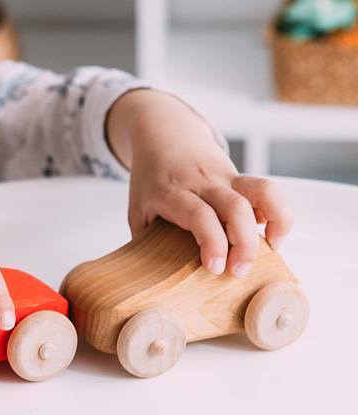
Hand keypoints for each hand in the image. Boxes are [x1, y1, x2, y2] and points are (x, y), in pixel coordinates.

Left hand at [129, 143, 292, 276]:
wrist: (163, 133)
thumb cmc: (150, 179)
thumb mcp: (137, 208)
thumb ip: (146, 241)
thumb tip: (155, 281)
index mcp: (172, 191)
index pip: (199, 215)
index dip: (212, 242)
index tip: (215, 268)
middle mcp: (203, 182)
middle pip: (236, 208)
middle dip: (244, 244)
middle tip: (239, 272)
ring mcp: (225, 176)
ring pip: (262, 190)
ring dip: (275, 222)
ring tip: (271, 249)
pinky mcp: (240, 176)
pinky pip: (268, 190)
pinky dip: (278, 212)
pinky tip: (271, 233)